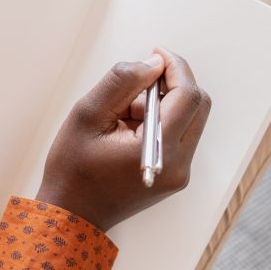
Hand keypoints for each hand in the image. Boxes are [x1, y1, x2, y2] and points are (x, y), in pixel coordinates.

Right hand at [35, 48, 211, 230]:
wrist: (72, 215)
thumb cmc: (72, 169)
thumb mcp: (88, 115)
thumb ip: (122, 83)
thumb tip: (154, 63)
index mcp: (158, 150)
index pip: (188, 96)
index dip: (176, 67)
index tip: (156, 53)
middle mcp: (178, 165)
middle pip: (198, 106)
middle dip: (172, 84)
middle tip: (137, 84)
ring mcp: (179, 173)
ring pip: (191, 119)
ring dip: (165, 104)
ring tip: (124, 115)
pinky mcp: (175, 176)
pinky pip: (180, 135)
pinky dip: (161, 121)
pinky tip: (129, 130)